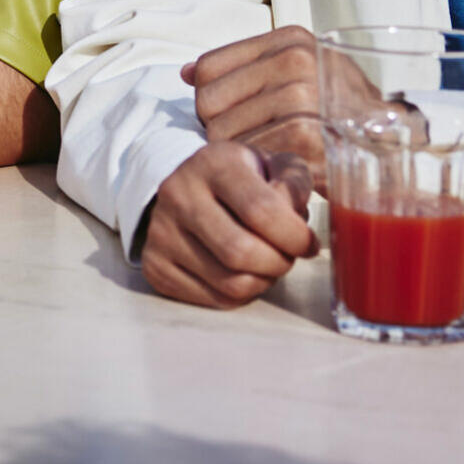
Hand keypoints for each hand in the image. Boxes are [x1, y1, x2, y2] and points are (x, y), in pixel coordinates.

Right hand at [139, 140, 318, 308]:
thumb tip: (298, 221)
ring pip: (230, 283)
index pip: (261, 210)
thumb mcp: (272, 165)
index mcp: (212, 164)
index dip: (295, 236)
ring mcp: (161, 232)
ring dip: (263, 281)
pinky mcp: (155, 264)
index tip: (308, 243)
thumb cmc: (241, 180)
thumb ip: (294, 183)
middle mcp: (178, 194)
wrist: (186, 188)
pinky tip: (243, 273)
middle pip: (241, 252)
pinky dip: (240, 294)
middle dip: (279, 263)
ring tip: (267, 263)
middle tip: (288, 257)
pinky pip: (213, 299)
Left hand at [182, 26, 356, 168]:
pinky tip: (276, 166)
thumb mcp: (297, 72)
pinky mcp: (304, 137)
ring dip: (238, 153)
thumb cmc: (338, 109)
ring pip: (221, 133)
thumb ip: (242, 68)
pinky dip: (255, 169)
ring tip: (268, 153)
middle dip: (221, 128)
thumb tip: (185, 72)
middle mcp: (296, 61)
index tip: (237, 114)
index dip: (213, 98)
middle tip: (254, 140)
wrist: (393, 144)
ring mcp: (301, 98)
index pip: (208, 69)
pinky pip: (246, 155)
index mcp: (291, 40)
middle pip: (208, 102)